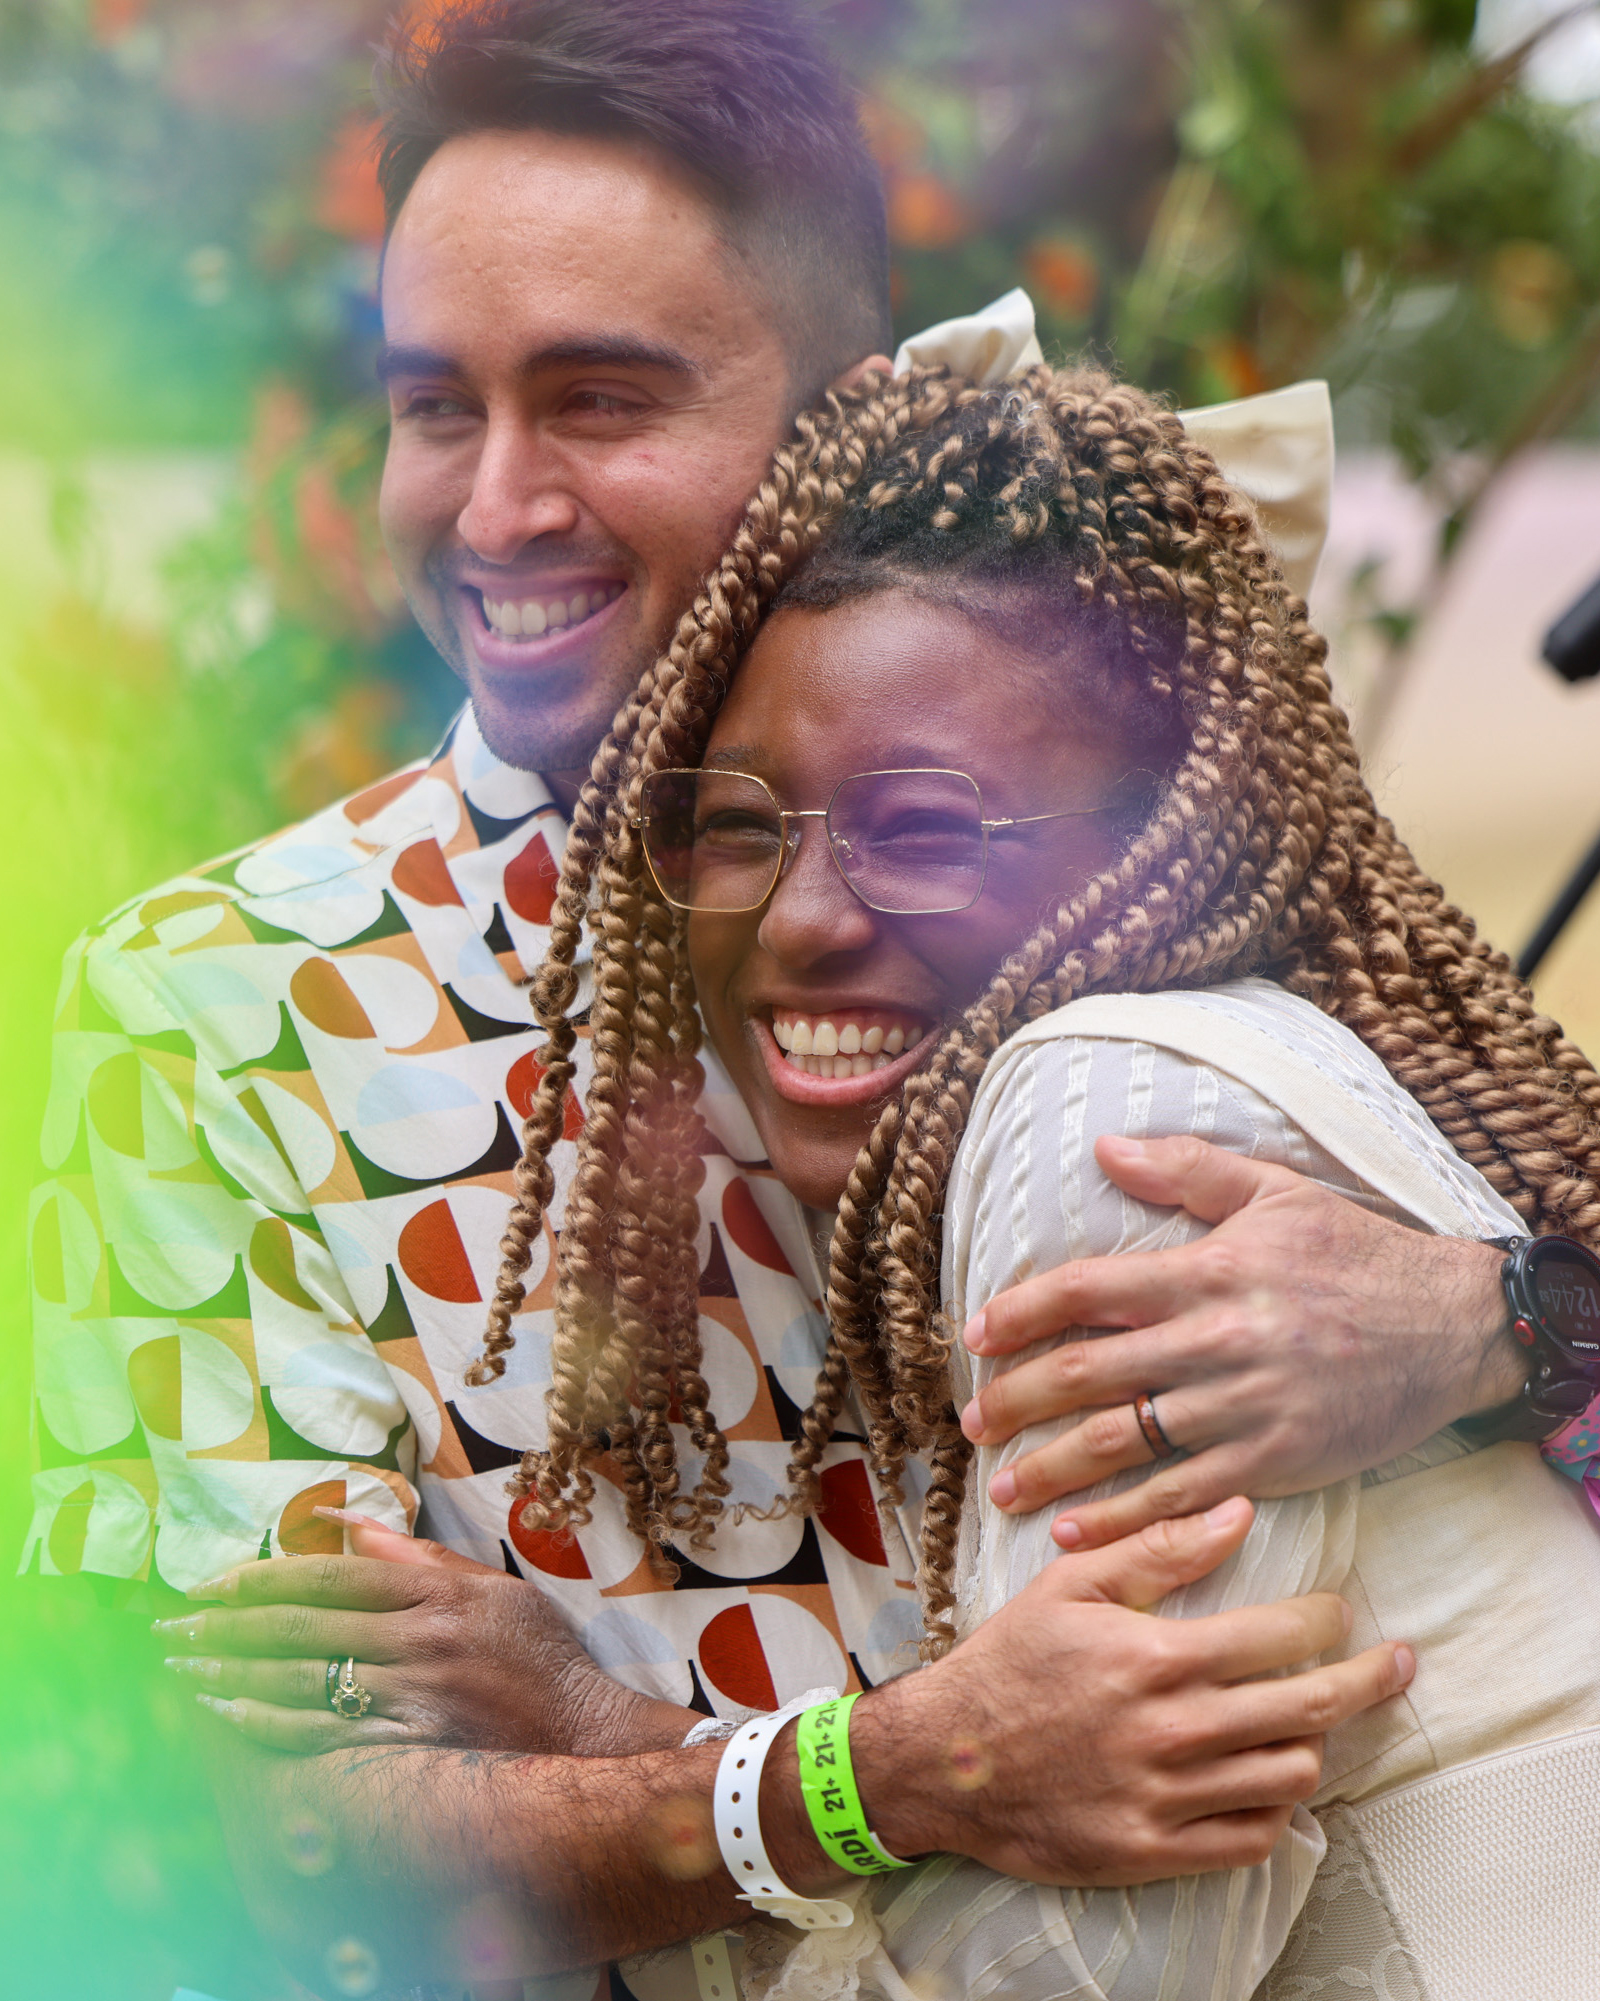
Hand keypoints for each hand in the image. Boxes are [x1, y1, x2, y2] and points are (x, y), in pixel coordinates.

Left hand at [157, 1510, 695, 1755]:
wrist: (585, 1733)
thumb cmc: (539, 1656)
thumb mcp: (491, 1588)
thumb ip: (418, 1558)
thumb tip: (349, 1524)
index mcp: (435, 1592)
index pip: (330, 1574)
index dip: (263, 1576)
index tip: (211, 1581)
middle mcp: (420, 1637)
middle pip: (306, 1625)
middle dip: (229, 1624)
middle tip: (173, 1625)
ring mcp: (415, 1693)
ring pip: (306, 1676)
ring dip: (235, 1671)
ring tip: (184, 1666)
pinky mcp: (412, 1743)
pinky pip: (328, 1732)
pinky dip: (272, 1722)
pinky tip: (230, 1715)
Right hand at [845, 1497, 1414, 1886]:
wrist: (946, 1760)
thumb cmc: (1009, 1662)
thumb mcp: (1070, 1585)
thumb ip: (1158, 1548)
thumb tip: (1238, 1512)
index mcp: (1156, 1656)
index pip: (1281, 1636)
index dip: (1328, 1620)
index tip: (1341, 1612)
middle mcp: (1173, 1729)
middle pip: (1309, 1707)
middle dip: (1369, 1678)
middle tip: (1396, 1661)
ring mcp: (1167, 1796)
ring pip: (1291, 1774)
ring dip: (1317, 1742)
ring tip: (1320, 1719)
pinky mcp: (1155, 1851)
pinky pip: (1252, 1838)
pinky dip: (1278, 1810)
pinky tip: (1273, 1781)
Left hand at [959, 1134, 1517, 1548]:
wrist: (1453, 1326)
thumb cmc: (1358, 1253)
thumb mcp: (1276, 1191)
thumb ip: (1186, 1169)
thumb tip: (1105, 1149)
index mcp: (1207, 1271)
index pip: (1087, 1290)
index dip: (1023, 1314)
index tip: (978, 1336)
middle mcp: (1214, 1340)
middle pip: (1088, 1374)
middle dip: (1017, 1400)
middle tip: (971, 1422)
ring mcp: (1242, 1406)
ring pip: (1122, 1442)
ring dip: (1050, 1468)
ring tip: (1001, 1486)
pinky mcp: (1273, 1461)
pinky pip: (1179, 1495)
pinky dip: (1121, 1517)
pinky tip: (1074, 1530)